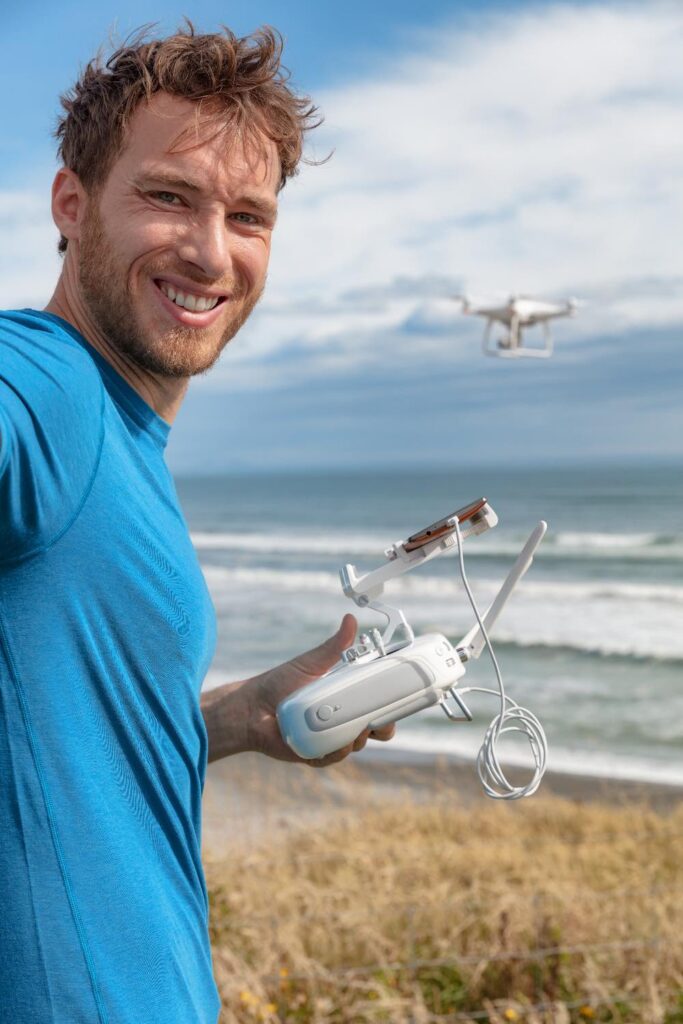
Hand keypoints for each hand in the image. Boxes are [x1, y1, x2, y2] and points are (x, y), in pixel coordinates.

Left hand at [243, 614, 395, 765]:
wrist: (250, 707)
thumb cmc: (280, 683)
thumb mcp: (311, 663)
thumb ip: (334, 646)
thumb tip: (350, 619)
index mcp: (344, 698)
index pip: (375, 704)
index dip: (389, 706)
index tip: (398, 701)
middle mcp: (340, 719)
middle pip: (372, 729)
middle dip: (381, 727)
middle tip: (378, 720)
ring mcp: (328, 737)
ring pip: (354, 744)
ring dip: (358, 738)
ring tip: (354, 728)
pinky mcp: (314, 752)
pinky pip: (331, 757)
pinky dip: (336, 751)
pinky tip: (336, 744)